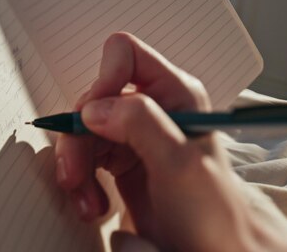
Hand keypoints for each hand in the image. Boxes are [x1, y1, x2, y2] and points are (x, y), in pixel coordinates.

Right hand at [55, 32, 286, 250]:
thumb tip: (94, 109)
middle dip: (79, 139)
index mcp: (174, 92)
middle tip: (75, 176)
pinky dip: (81, 181)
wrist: (210, 248)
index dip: (102, 81)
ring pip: (82, 130)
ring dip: (76, 167)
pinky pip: (83, 156)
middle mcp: (151, 106)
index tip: (92, 119)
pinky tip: (93, 204)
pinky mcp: (119, 156)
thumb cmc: (210, 209)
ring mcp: (133, 131)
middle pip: (92, 100)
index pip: (125, 55)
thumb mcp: (180, 164)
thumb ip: (142, 124)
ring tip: (87, 202)